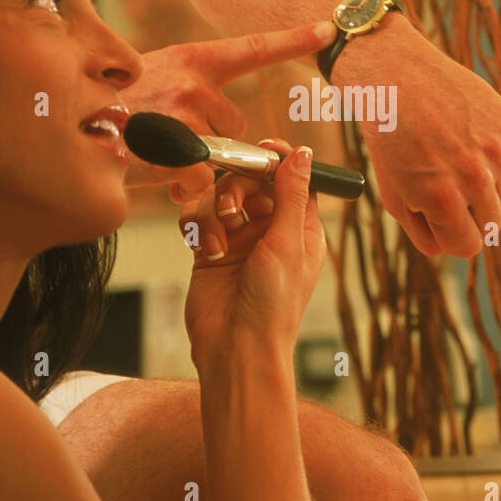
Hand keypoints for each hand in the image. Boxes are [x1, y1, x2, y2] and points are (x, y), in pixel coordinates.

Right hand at [122, 21, 335, 196]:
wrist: (65, 123)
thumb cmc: (113, 105)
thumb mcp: (156, 81)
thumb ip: (193, 95)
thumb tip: (225, 136)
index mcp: (193, 59)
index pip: (253, 48)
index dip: (293, 39)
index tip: (328, 27)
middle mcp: (192, 83)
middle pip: (235, 124)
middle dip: (214, 140)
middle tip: (172, 135)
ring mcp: (181, 117)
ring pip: (217, 155)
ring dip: (194, 164)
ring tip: (155, 149)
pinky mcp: (172, 152)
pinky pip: (198, 179)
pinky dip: (180, 184)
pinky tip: (152, 169)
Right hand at [177, 137, 326, 372]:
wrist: (235, 348)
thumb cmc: (273, 306)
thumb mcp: (288, 243)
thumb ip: (291, 194)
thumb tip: (303, 153)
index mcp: (300, 227)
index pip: (291, 178)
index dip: (276, 161)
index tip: (260, 151)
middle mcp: (270, 229)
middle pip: (250, 181)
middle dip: (237, 188)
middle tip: (232, 208)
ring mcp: (238, 238)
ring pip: (219, 196)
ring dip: (213, 212)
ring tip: (218, 242)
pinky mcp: (209, 248)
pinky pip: (198, 217)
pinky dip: (198, 227)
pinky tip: (206, 250)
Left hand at [338, 22, 500, 257]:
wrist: (394, 73)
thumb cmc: (389, 136)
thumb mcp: (394, 194)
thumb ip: (424, 231)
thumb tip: (452, 248)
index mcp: (442, 199)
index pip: (469, 247)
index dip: (453, 237)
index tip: (442, 221)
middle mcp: (474, 176)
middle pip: (491, 224)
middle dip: (469, 214)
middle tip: (446, 187)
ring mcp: (495, 148)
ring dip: (484, 186)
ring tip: (453, 159)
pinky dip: (500, 160)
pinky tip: (471, 141)